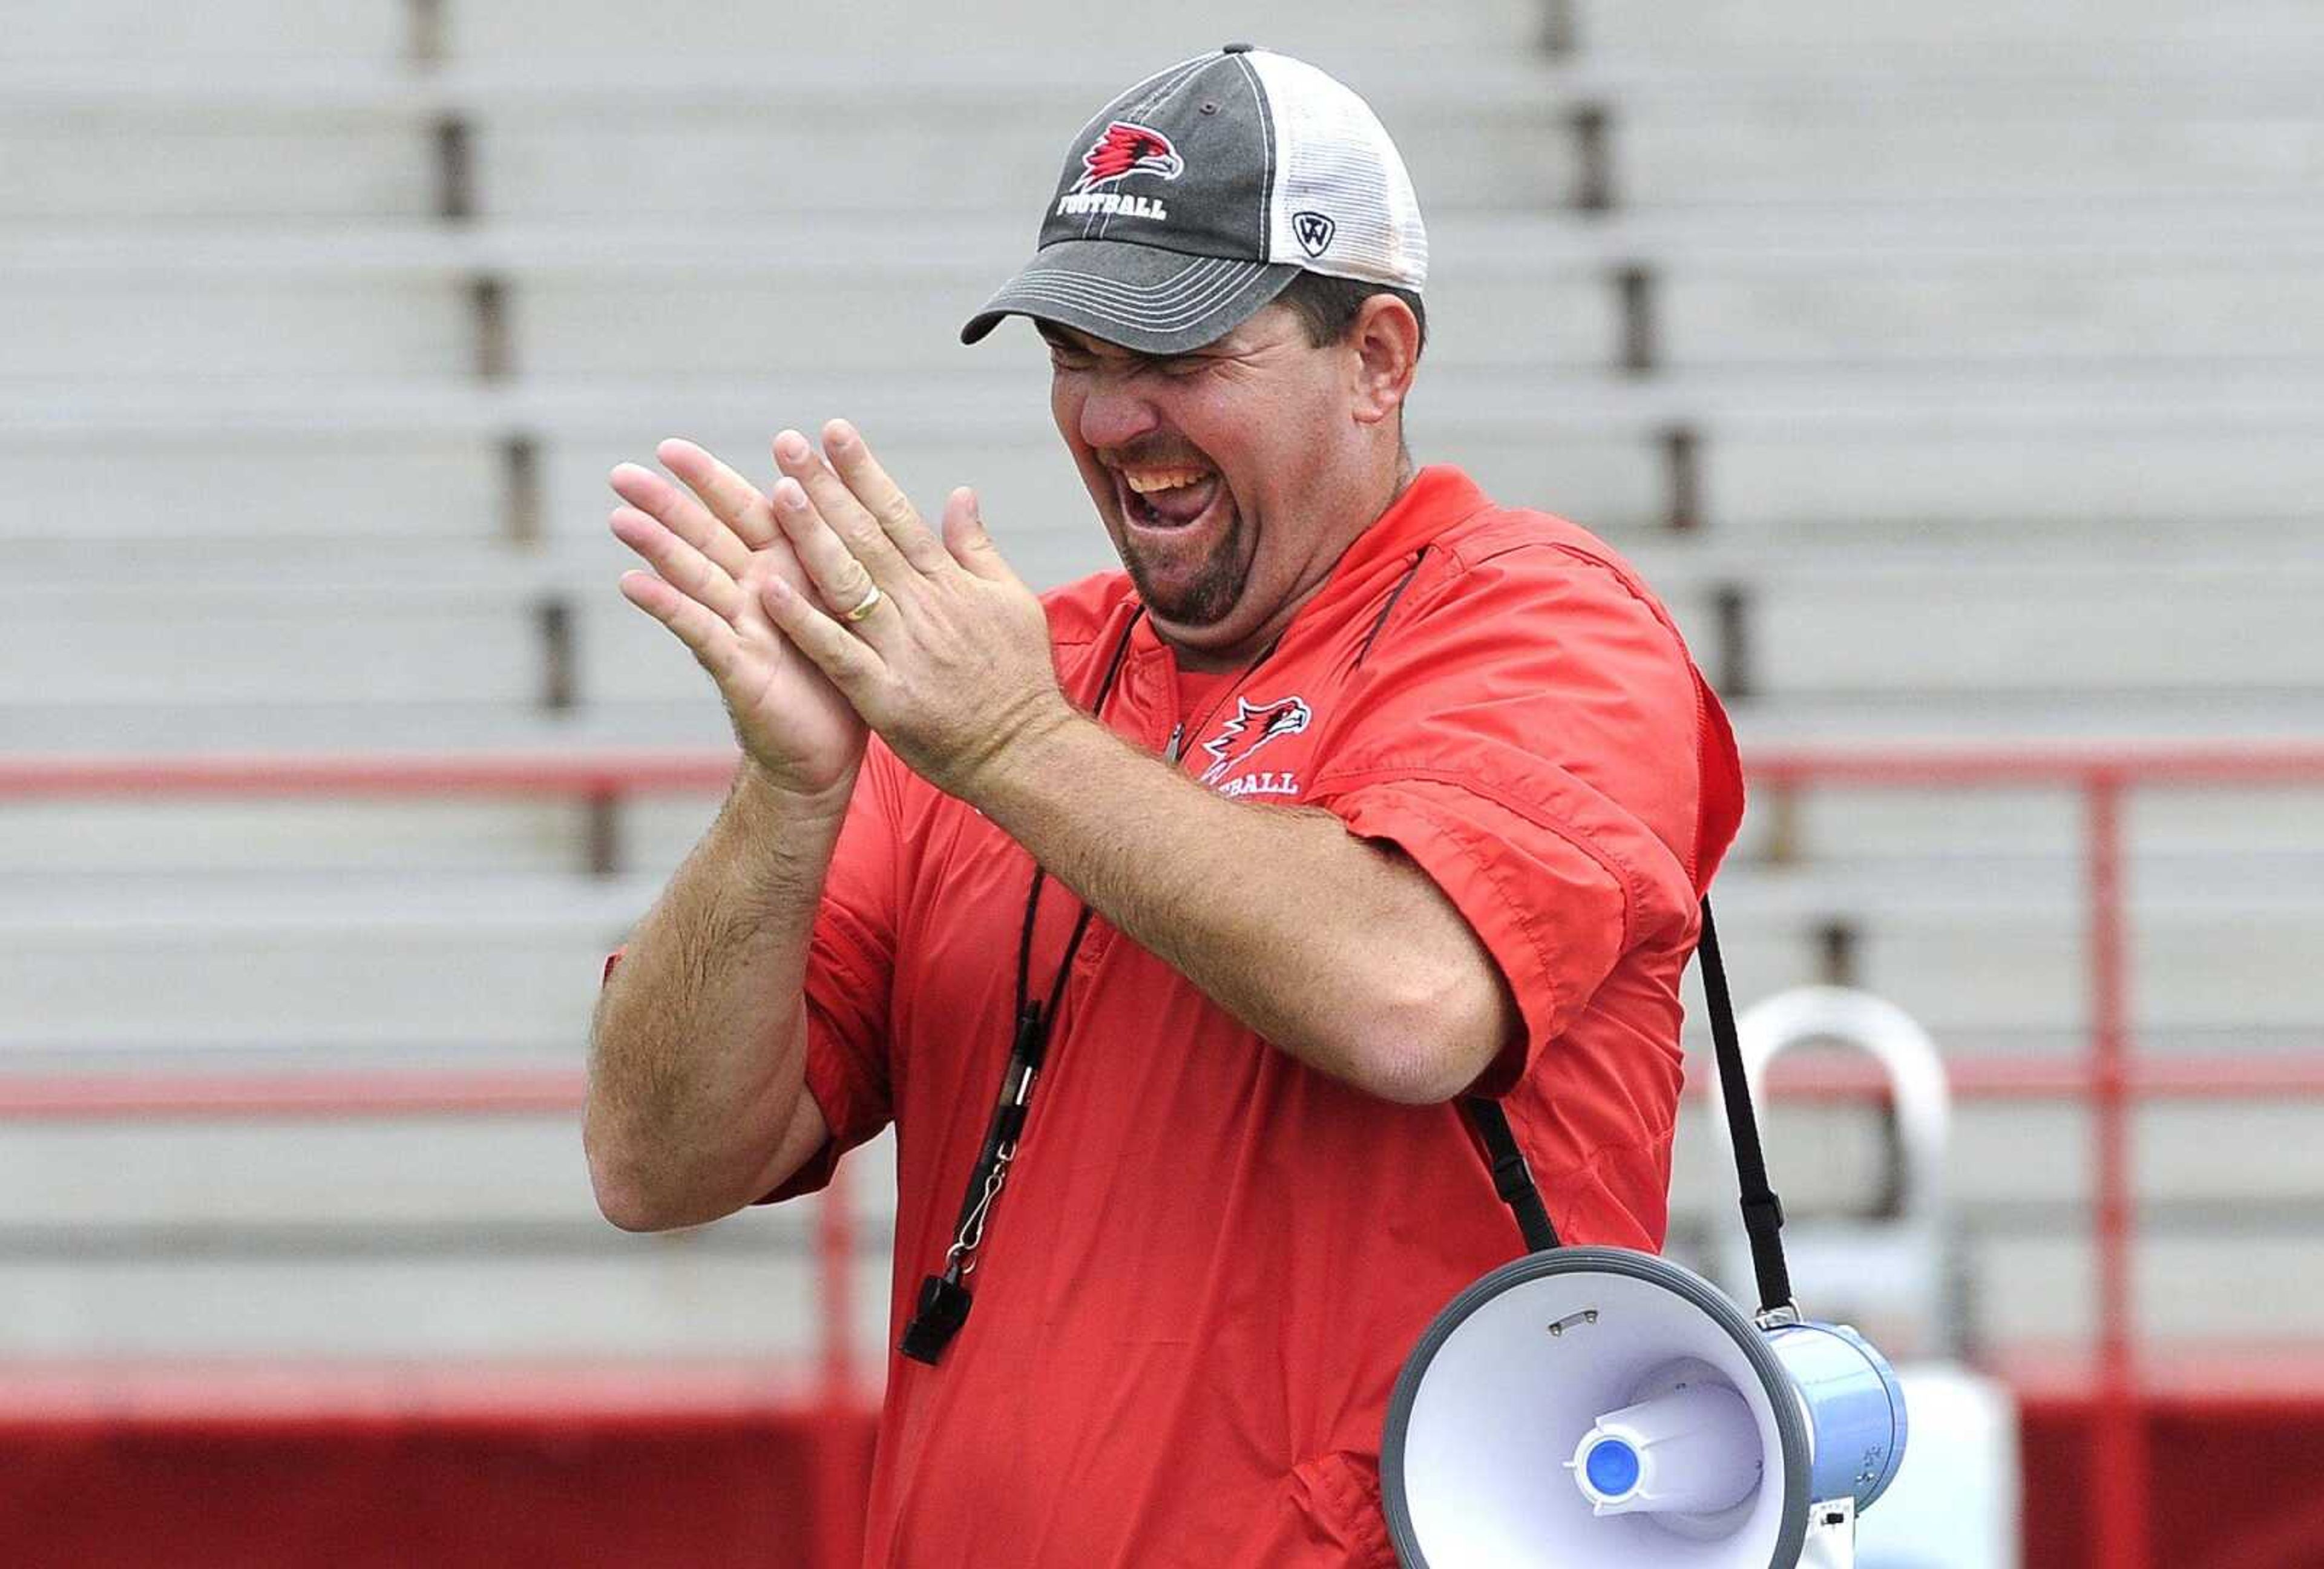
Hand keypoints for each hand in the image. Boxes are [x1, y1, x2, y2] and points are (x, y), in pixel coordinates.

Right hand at [608, 438, 867, 803]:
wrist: (832, 750)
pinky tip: (630, 582)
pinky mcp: (738, 667)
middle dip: (665, 504)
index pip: (743, 513)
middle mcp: (752, 593)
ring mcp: (739, 628)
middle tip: (620, 473)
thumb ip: (834, 551)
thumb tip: (832, 492)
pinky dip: (667, 605)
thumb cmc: (840, 671)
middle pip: (704, 538)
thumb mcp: (847, 602)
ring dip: (657, 547)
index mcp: (784, 569)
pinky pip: (699, 630)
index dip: (709, 480)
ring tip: (620, 516)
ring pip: (694, 576)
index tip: (671, 444)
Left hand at [753, 420, 1068, 801]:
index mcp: (949, 582)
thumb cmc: (1020, 679)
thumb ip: (978, 548)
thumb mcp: (1012, 602)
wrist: (1027, 752)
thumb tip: (961, 494)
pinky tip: (769, 591)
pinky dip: (804, 622)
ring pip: (849, 583)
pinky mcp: (884, 695)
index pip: (898, 513)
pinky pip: (836, 652)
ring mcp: (902, 650)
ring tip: (778, 494)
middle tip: (786, 443)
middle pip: (865, 536)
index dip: (863, 470)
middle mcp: (923, 606)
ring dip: (811, 537)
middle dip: (825, 487)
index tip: (833, 432)